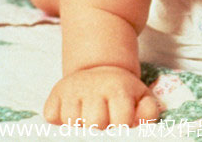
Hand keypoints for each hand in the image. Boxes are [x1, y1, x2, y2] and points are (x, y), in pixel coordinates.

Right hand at [44, 66, 160, 127]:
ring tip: (89, 119)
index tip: (119, 129)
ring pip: (71, 123)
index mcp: (119, 89)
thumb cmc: (123, 91)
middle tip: (103, 126)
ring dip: (80, 127)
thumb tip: (139, 126)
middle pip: (94, 123)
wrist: (99, 70)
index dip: (120, 130)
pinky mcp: (55, 94)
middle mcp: (94, 86)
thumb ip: (148, 113)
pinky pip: (52, 118)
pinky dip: (60, 123)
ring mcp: (72, 89)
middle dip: (100, 130)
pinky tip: (73, 116)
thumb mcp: (142, 97)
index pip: (120, 121)